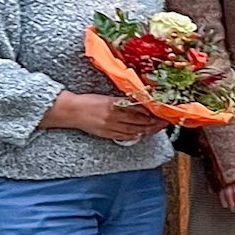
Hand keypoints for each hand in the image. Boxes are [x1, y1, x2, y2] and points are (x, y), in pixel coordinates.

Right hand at [42, 91, 167, 141]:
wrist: (70, 111)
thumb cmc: (87, 102)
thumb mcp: (106, 98)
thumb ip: (123, 102)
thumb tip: (139, 104)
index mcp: (114, 104)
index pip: (138, 109)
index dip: (151, 112)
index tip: (161, 112)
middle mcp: (113, 116)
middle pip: (139, 121)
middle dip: (153, 123)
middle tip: (164, 123)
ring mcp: (110, 126)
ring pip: (134, 130)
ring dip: (147, 130)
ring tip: (156, 129)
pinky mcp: (106, 134)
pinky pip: (123, 136)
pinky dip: (134, 136)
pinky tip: (140, 134)